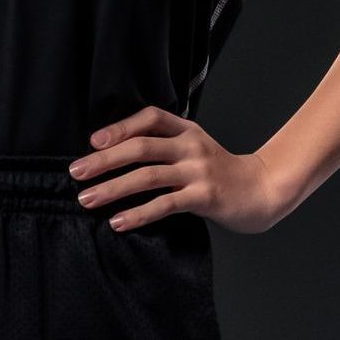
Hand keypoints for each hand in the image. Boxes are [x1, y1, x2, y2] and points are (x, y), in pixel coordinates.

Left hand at [67, 105, 292, 235]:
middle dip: (104, 160)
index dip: (119, 127)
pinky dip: (138, 213)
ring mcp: (199, 170)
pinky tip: (119, 222)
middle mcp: (191, 146)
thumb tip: (113, 155)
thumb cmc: (220, 172)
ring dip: (113, 188)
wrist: (263, 191)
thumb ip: (165, 147)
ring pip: (147, 175)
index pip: (149, 118)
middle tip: (76, 173)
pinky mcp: (204, 196)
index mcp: (187, 130)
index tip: (93, 142)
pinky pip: (164, 204)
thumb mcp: (195, 149)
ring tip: (88, 199)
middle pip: (140, 147)